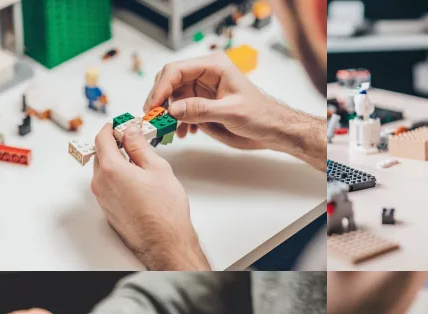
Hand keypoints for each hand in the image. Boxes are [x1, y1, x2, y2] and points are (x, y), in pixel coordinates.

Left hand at [92, 123, 209, 269]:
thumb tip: (130, 132)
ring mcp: (102, 198)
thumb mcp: (157, 169)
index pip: (102, 138)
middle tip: (134, 139)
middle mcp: (100, 183)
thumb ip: (139, 147)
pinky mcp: (108, 210)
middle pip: (100, 154)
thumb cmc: (165, 211)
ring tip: (139, 161)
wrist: (165, 242)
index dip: (113, 127)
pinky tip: (137, 180)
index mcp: (111, 169)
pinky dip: (118, 177)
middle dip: (115, 144)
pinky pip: (108, 186)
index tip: (123, 124)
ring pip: (104, 171)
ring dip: (117, 162)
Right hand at [144, 53, 325, 170]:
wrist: (274, 130)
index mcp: (213, 66)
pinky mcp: (205, 105)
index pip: (176, 70)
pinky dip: (179, 122)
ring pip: (174, 98)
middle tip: (155, 120)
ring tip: (171, 131)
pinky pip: (183, 110)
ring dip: (170, 114)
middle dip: (161, 101)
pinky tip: (184, 133)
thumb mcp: (230, 112)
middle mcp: (205, 75)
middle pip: (171, 82)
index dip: (160, 88)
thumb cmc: (261, 116)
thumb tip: (173, 109)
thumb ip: (201, 110)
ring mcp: (204, 90)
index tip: (153, 107)